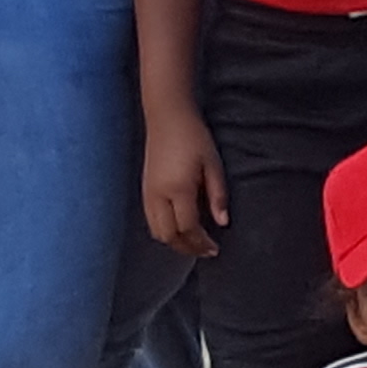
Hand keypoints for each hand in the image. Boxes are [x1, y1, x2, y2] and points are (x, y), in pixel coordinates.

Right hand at [140, 104, 227, 260]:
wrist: (167, 117)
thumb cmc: (194, 137)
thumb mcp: (213, 164)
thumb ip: (218, 195)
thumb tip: (223, 222)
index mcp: (178, 189)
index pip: (188, 228)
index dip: (201, 243)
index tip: (215, 249)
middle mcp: (158, 195)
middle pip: (169, 236)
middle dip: (187, 248)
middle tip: (205, 250)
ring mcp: (147, 193)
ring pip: (156, 231)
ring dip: (174, 241)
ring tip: (193, 242)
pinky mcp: (143, 190)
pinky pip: (151, 220)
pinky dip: (165, 231)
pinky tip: (179, 227)